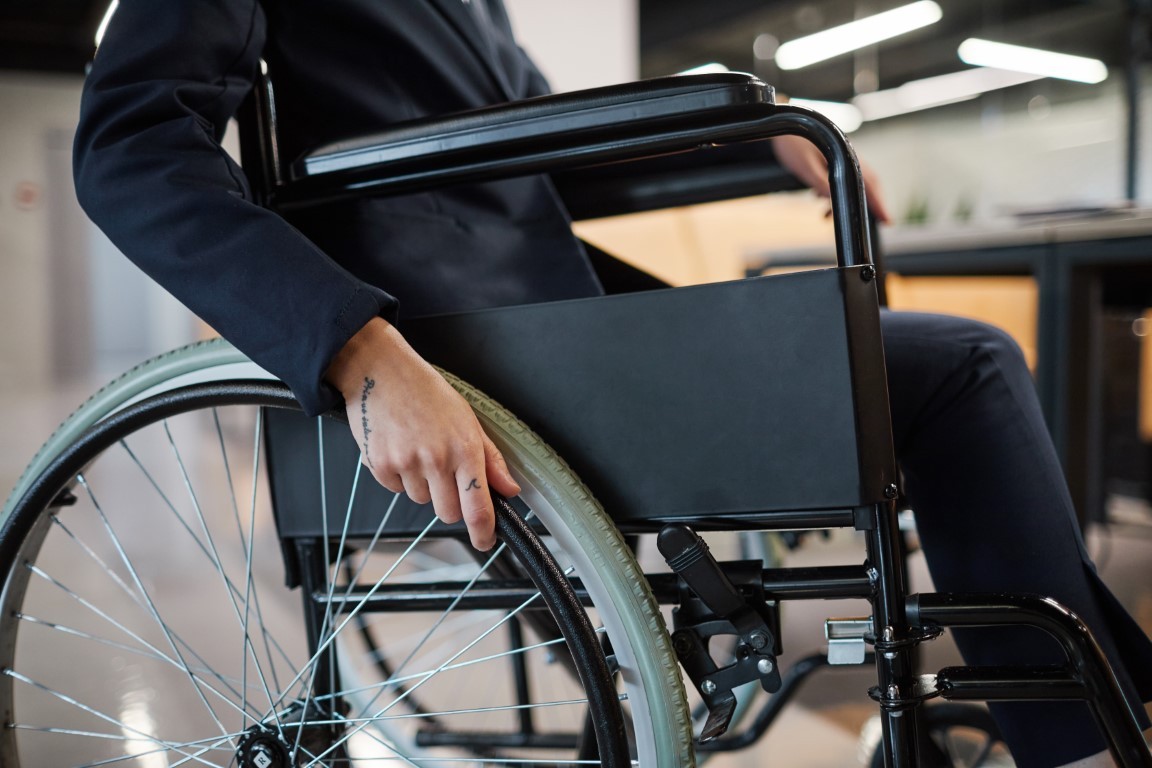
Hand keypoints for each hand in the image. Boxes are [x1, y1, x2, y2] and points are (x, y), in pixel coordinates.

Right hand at [325, 317, 520, 549]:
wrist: (380, 372)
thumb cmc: (426, 391)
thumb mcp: (468, 419)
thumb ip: (490, 459)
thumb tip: (510, 489)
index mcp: (465, 448)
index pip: (478, 507)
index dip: (484, 532)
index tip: (486, 541)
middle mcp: (437, 460)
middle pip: (448, 513)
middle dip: (450, 503)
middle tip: (444, 474)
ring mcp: (407, 464)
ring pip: (421, 501)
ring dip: (423, 485)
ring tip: (419, 449)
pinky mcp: (380, 466)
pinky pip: (396, 489)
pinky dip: (399, 477)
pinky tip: (400, 448)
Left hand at [771, 134, 890, 224]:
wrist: (785, 122)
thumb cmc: (792, 143)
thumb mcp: (804, 165)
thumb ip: (819, 182)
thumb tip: (832, 199)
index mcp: (845, 155)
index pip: (868, 182)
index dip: (879, 203)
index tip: (887, 219)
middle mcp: (848, 155)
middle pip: (869, 182)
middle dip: (874, 203)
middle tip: (881, 221)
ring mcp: (841, 156)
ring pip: (856, 181)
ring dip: (854, 200)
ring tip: (842, 218)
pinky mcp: (832, 158)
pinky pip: (843, 178)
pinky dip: (838, 195)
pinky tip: (823, 208)